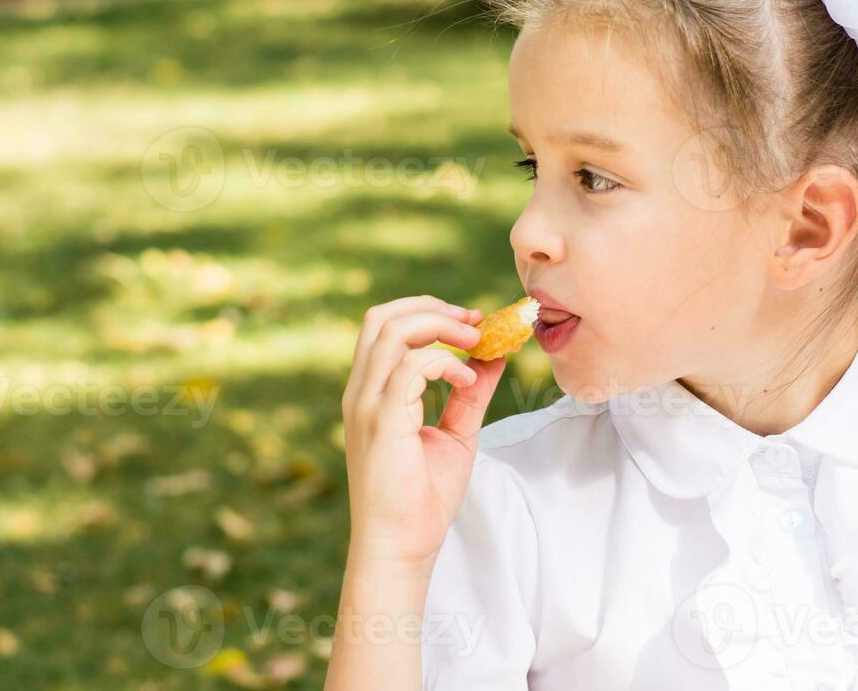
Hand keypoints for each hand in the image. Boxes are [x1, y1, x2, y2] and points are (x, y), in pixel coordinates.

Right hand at [341, 295, 507, 570]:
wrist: (401, 548)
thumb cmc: (423, 498)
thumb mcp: (456, 433)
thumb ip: (471, 393)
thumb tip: (496, 356)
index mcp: (372, 392)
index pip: (384, 325)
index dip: (428, 311)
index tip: (473, 322)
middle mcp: (361, 392)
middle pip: (382, 317)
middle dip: (432, 308)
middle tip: (476, 322)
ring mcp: (366, 405)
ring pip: (393, 332)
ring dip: (442, 328)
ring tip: (476, 345)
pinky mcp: (381, 421)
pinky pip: (409, 368)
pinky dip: (445, 363)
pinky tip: (468, 382)